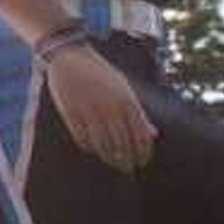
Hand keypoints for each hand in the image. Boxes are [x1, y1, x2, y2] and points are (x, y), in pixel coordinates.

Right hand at [44, 42, 156, 172]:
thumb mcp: (124, 89)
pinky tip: (94, 150)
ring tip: (113, 162)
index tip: (142, 162)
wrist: (70, 55)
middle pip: (122, 145)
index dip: (143, 153)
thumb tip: (153, 135)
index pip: (140, 136)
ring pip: (103, 145)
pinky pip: (83, 139)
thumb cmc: (101, 74)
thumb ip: (139, 113)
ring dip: (110, 158)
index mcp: (127, 100)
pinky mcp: (71, 113)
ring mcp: (90, 110)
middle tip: (127, 168)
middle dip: (127, 160)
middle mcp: (110, 107)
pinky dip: (90, 148)